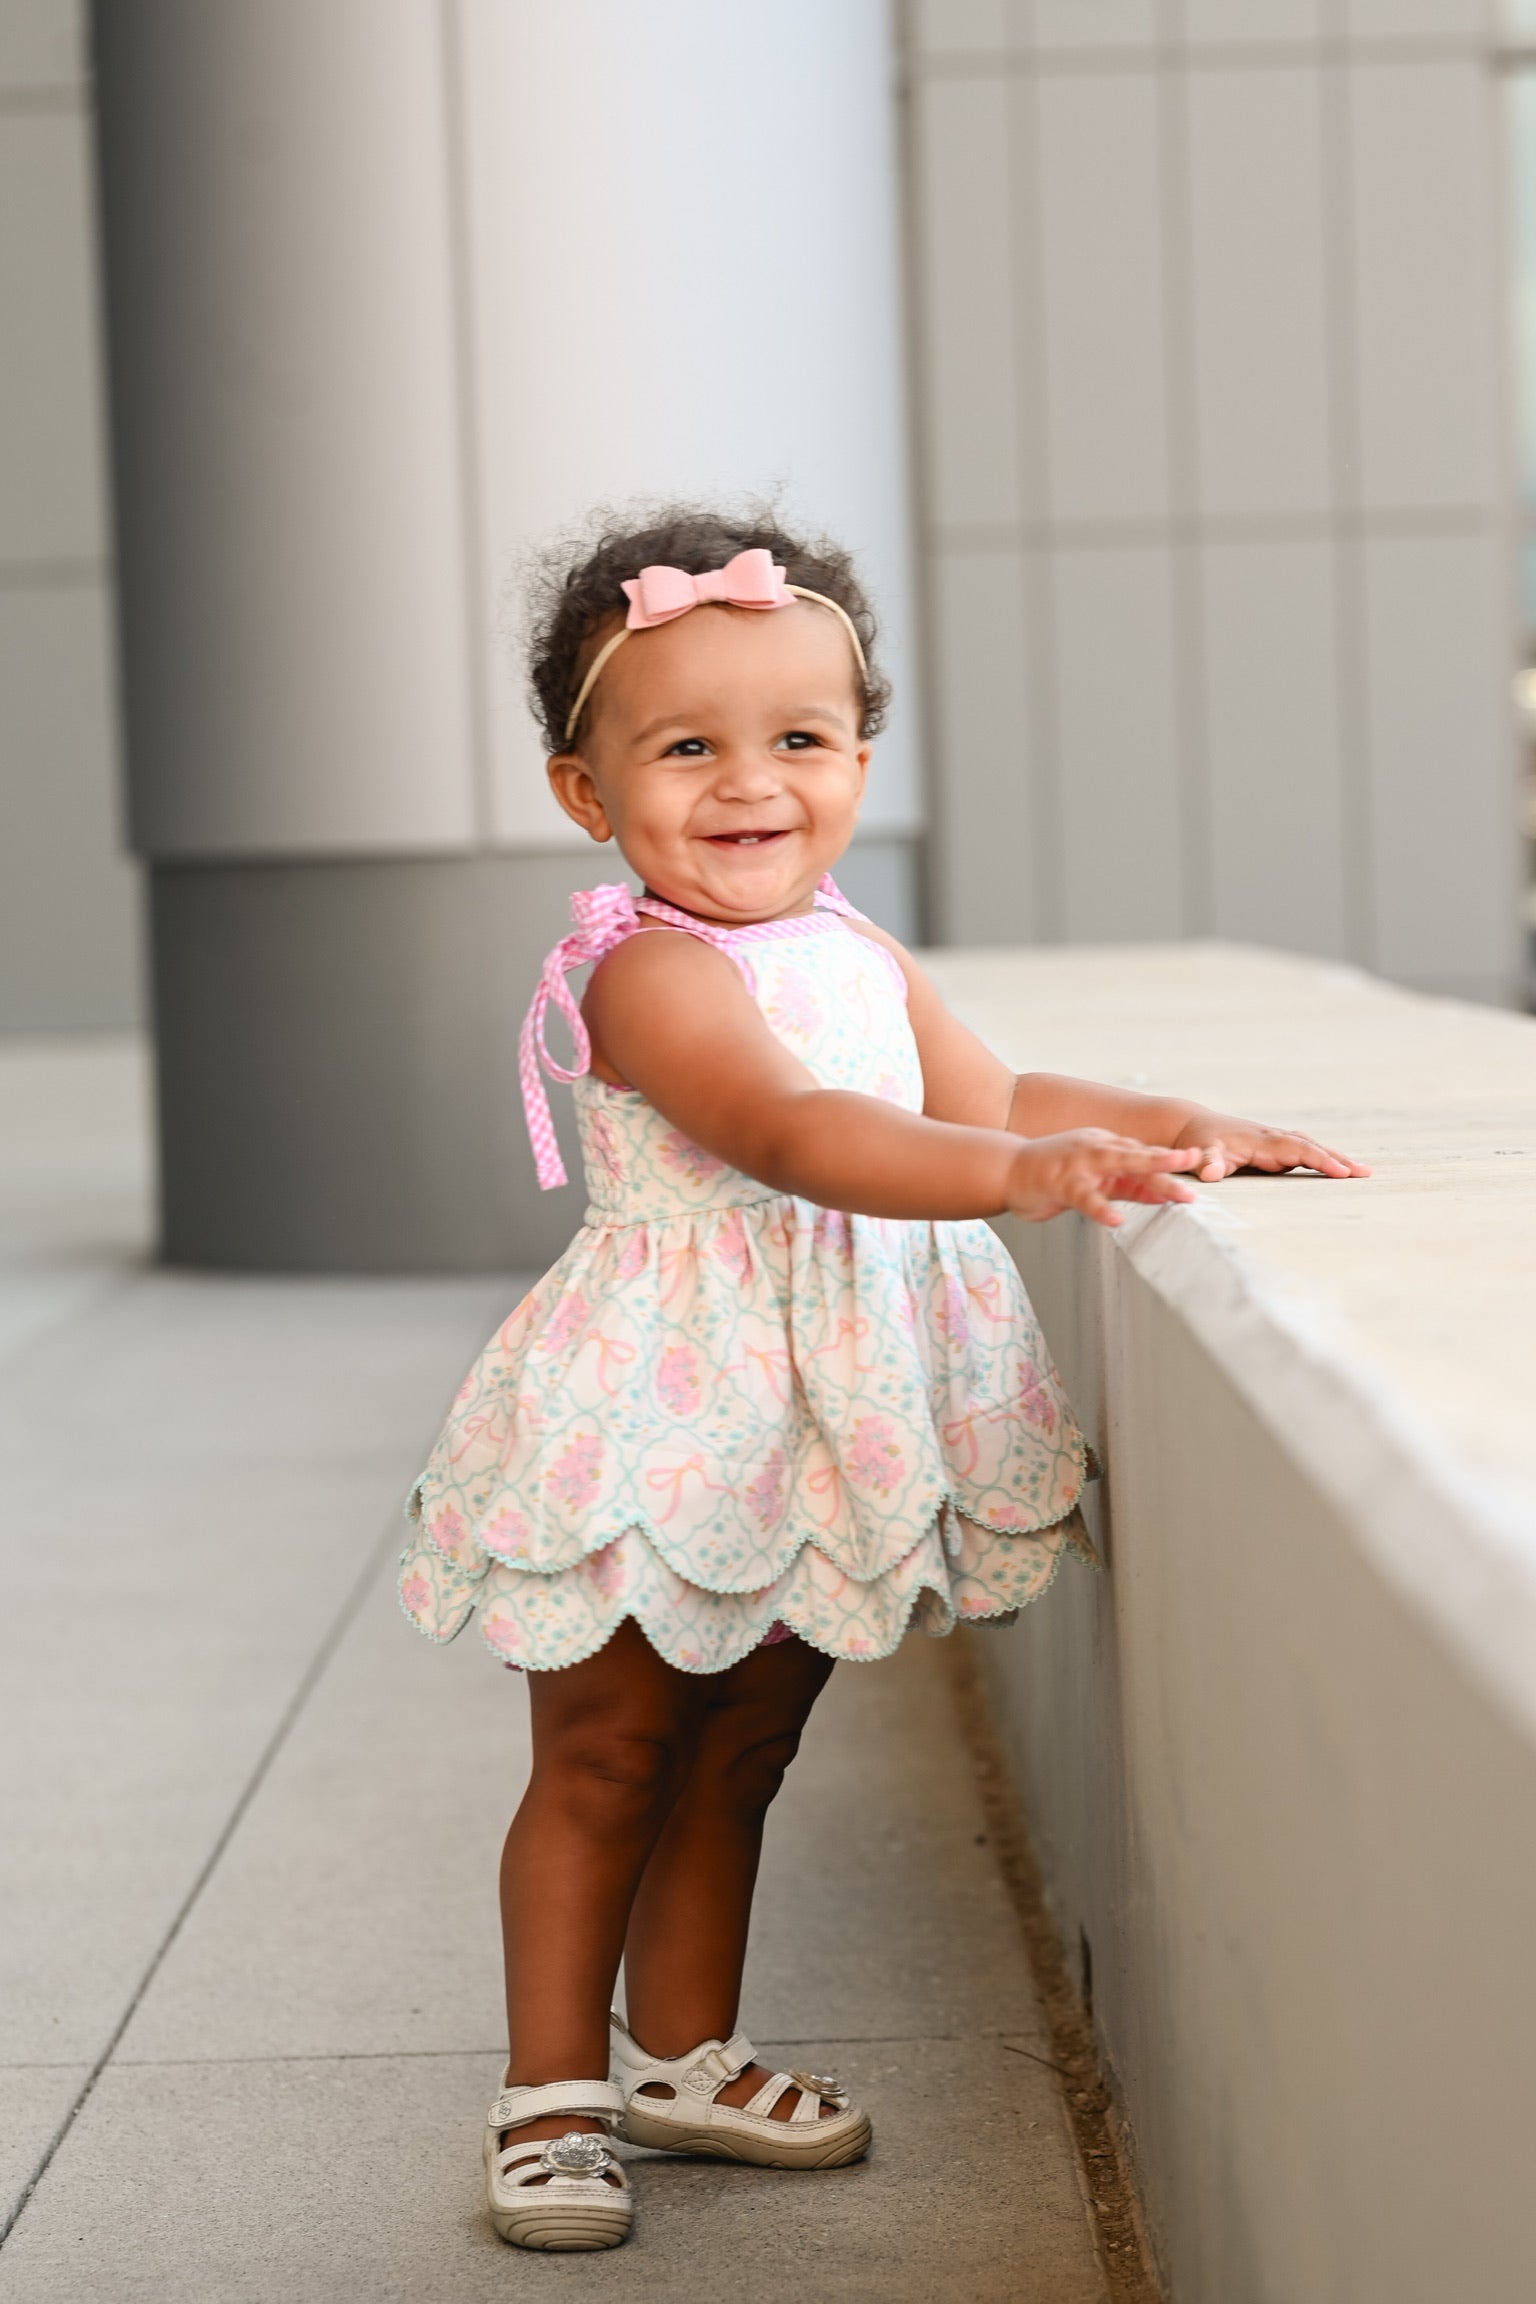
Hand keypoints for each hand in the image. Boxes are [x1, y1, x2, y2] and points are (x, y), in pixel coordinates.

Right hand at [1005, 1130, 1207, 1228]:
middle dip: (1168, 1159)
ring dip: (1149, 1174)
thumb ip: (1128, 1185)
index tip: (1202, 1164)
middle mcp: (1096, 1149)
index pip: (1143, 1155)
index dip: (1172, 1161)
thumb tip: (1164, 1194)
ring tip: (1173, 1189)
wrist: (1006, 1170)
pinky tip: (1116, 1220)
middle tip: (1197, 1159)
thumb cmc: (1052, 1176)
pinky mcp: (1061, 1183)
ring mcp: (1078, 1164)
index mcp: (1105, 1147)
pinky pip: (1086, 1197)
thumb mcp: (1097, 1179)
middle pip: (1139, 1155)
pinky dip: (1101, 1208)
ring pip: (1119, 1166)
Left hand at [1172, 1113, 1369, 1181]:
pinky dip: (1323, 1157)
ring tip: (1361, 1172)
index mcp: (1260, 1141)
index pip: (1296, 1150)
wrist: (1192, 1125)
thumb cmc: (1197, 1143)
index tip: (1342, 1172)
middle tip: (1365, 1173)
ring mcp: (1275, 1140)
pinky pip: (1304, 1150)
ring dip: (1334, 1157)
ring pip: (1310, 1147)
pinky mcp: (1274, 1145)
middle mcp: (1272, 1137)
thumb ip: (1207, 1162)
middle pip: (1310, 1146)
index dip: (1319, 1160)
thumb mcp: (1199, 1153)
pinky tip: (1338, 1168)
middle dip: (1337, 1159)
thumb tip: (1209, 1174)